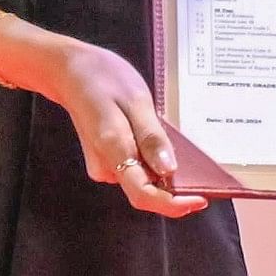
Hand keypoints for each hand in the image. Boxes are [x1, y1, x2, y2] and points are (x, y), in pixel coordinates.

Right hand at [8, 29, 208, 218]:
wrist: (70, 71)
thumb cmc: (104, 80)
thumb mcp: (136, 100)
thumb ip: (151, 137)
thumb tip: (168, 170)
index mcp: (112, 149)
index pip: (143, 194)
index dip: (173, 204)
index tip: (201, 199)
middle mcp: (105, 166)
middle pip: (145, 191)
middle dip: (174, 189)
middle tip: (204, 175)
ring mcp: (103, 165)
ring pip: (141, 179)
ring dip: (164, 173)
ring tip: (187, 154)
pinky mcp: (107, 159)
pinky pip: (135, 169)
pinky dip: (153, 162)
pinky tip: (164, 145)